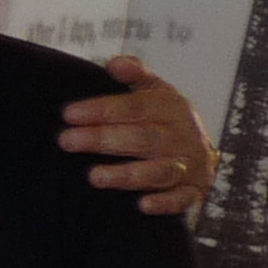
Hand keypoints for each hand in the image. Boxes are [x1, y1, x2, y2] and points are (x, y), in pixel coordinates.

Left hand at [59, 56, 215, 217]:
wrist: (201, 153)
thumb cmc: (167, 121)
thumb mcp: (156, 92)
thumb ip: (137, 76)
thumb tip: (115, 62)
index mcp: (171, 109)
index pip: (136, 107)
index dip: (103, 110)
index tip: (69, 114)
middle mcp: (181, 137)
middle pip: (143, 139)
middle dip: (103, 140)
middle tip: (67, 141)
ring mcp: (187, 166)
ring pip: (159, 171)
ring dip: (127, 175)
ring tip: (94, 177)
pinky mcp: (192, 192)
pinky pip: (180, 199)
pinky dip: (164, 203)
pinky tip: (141, 205)